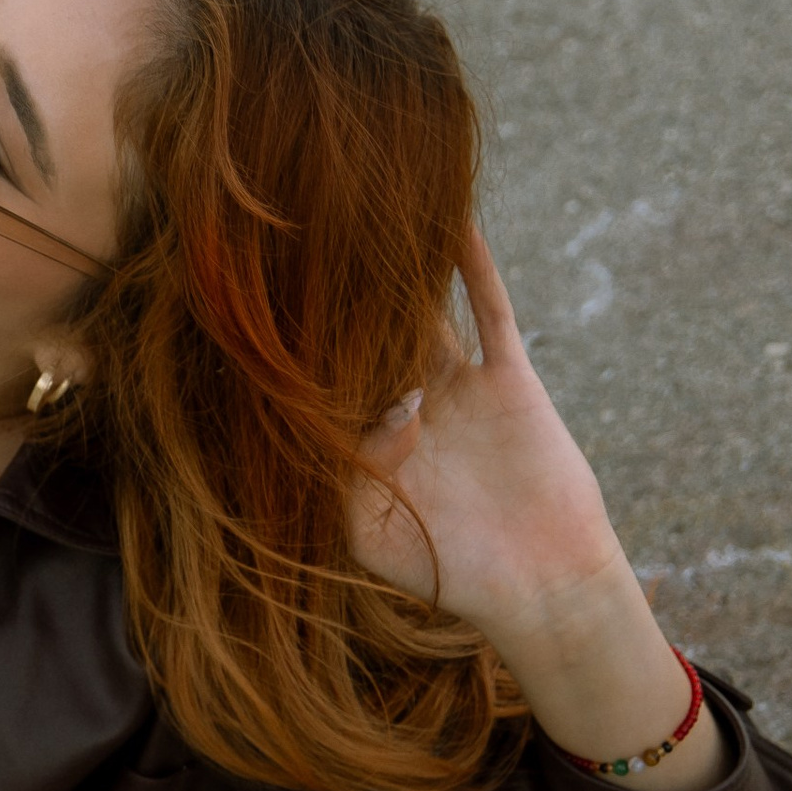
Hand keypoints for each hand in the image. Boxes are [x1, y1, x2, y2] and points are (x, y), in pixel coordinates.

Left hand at [347, 228, 719, 789]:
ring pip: (424, 309)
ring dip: (399, 262)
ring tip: (364, 203)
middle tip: (296, 225)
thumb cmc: (450, 573)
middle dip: (334, 287)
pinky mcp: (509, 378)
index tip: (249, 293)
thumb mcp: (367, 532)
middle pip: (366, 328)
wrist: (542, 587)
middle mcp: (409, 400)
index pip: (321, 374)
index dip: (292, 339)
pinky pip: (490, 311)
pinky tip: (454, 220)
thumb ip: (340, 473)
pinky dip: (474, 267)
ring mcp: (459, 385)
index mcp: (368, 435)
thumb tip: (357, 409)